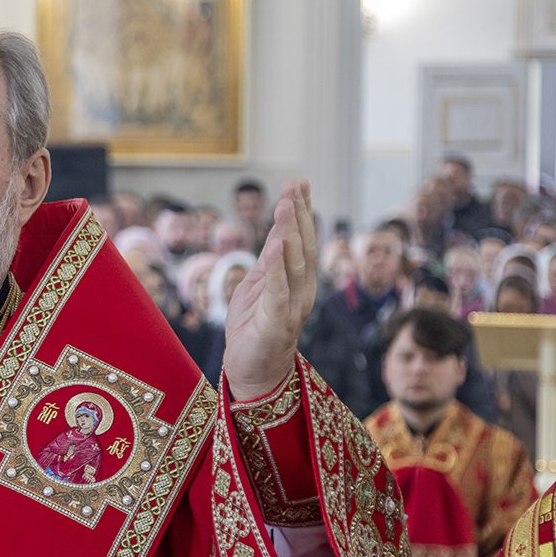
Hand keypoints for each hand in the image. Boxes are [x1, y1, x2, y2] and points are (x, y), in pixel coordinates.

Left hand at [222, 182, 317, 400]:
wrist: (253, 372)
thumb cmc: (254, 329)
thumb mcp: (258, 287)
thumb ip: (269, 263)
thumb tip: (276, 231)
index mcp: (297, 282)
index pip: (300, 241)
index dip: (301, 212)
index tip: (297, 184)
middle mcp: (301, 292)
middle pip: (301, 247)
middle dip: (298, 215)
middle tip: (295, 186)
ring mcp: (291, 308)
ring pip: (293, 265)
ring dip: (289, 234)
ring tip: (286, 206)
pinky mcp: (276, 324)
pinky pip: (277, 292)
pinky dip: (276, 269)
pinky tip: (273, 246)